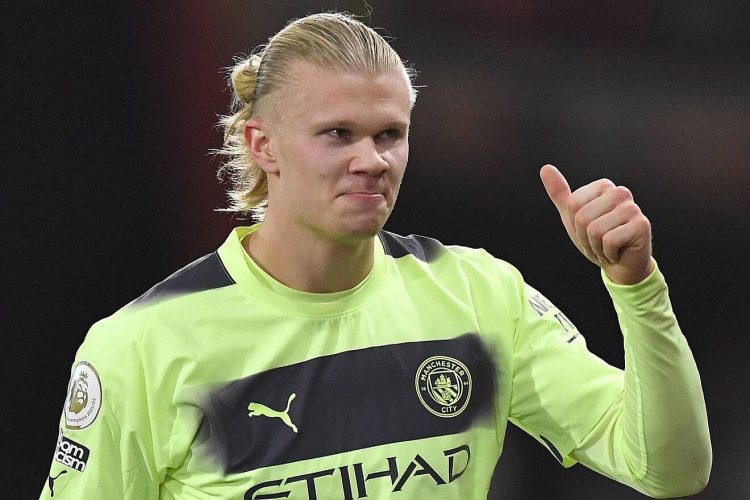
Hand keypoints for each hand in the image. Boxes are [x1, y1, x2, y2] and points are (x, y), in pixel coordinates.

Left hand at [540, 164, 653, 284]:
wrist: (619, 265)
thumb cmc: (596, 239)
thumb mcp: (573, 216)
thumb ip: (560, 193)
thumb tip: (545, 168)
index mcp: (603, 186)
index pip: (573, 204)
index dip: (575, 224)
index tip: (587, 231)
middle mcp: (620, 192)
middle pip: (582, 217)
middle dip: (585, 238)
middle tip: (598, 242)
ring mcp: (633, 208)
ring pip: (595, 230)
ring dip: (596, 247)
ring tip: (608, 248)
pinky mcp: (642, 225)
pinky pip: (609, 241)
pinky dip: (608, 253)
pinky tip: (618, 252)